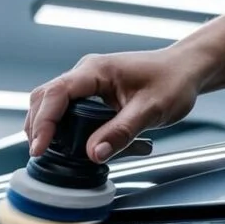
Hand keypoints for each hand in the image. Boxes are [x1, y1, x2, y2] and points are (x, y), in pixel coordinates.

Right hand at [24, 48, 202, 163]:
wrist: (186, 69)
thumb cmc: (173, 81)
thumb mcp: (151, 110)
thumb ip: (121, 133)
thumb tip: (94, 154)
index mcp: (95, 70)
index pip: (56, 94)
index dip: (43, 122)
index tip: (40, 146)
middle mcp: (85, 73)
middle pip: (44, 98)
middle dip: (38, 126)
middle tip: (41, 153)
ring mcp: (86, 82)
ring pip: (51, 103)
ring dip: (47, 127)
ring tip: (52, 151)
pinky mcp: (91, 93)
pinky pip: (66, 109)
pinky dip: (61, 127)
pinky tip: (70, 144)